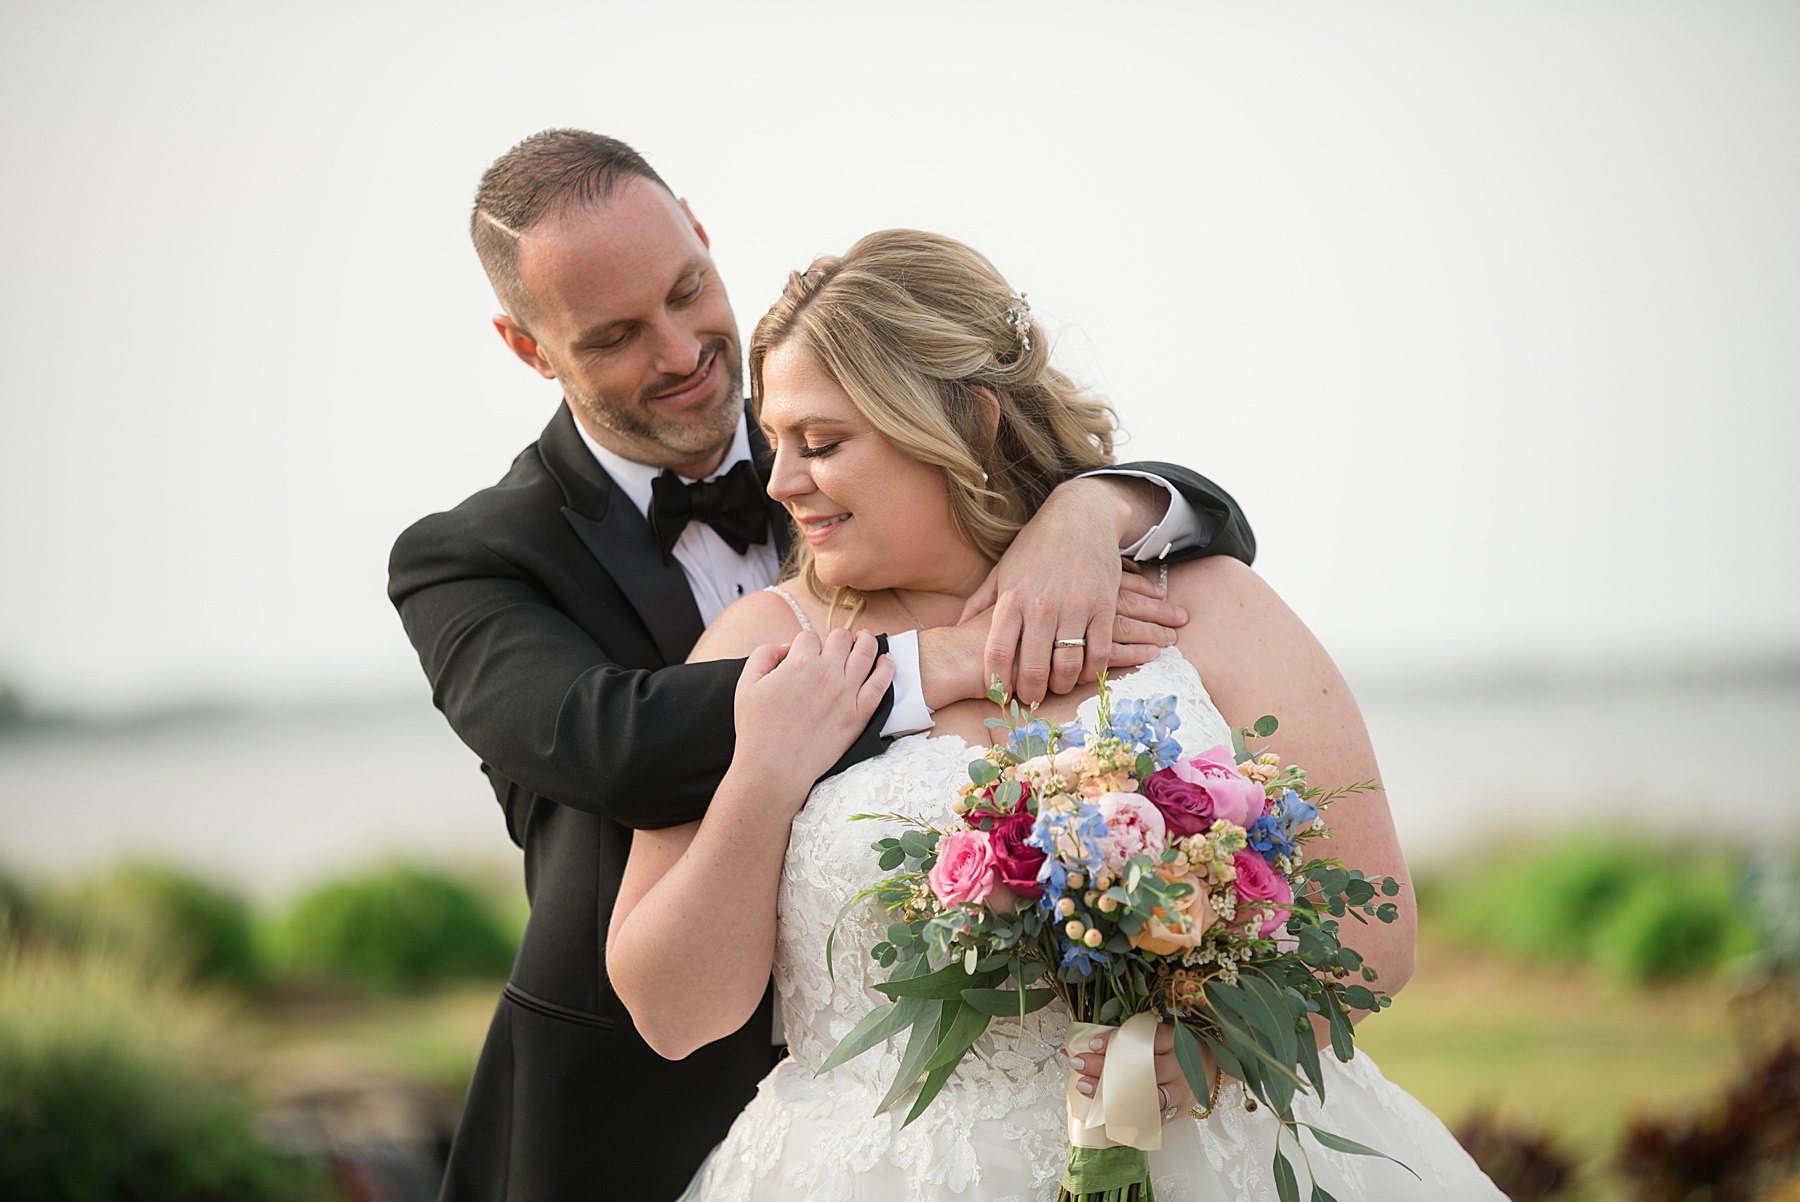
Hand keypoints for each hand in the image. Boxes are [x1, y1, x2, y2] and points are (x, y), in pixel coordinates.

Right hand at [730, 628, 894, 799]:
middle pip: (841, 638)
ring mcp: (846, 693)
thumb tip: (787, 647)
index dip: (806, 644)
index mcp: (799, 663)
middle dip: (837, 638)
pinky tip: (886, 660)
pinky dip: (886, 667)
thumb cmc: (757, 730)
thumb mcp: (747, 684)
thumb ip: (764, 655)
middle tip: (839, 644)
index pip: (809, 637)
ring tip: (865, 639)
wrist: (774, 769)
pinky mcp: (859, 714)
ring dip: (866, 641)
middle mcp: (826, 673)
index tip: (805, 654)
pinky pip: (880, 683)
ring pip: (865, 652)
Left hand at [960, 478, 1187, 702]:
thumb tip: (957, 626)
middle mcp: (1042, 605)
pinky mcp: (1103, 606)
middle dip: (1031, 693)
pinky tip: (1084, 672)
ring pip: (1068, 665)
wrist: (1081, 514)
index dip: (998, 681)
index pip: (998, 651)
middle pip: (1034, 667)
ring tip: (1057, 687)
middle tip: (1031, 700)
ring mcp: (1075, 606)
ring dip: (1062, 685)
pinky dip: (1092, 671)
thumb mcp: (1002, 568)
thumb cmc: (1036, 544)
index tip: (1000, 693)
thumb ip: (981, 601)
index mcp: (1012, 598)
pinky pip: (1099, 652)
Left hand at [1065, 1023, 1199, 1123]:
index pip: (1144, 1039)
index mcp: (1175, 1041)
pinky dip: (1127, 1117)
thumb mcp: (1161, 1034)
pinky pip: (1150, 1118)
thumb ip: (1128, 1036)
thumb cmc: (1180, 1048)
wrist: (1212, 1069)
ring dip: (1111, 1093)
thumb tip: (1080, 1041)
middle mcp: (1179, 1067)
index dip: (1116, 1041)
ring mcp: (1180, 1092)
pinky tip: (1104, 1114)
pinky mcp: (1178, 1111)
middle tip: (1079, 1064)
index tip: (1092, 1044)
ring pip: (1143, 1095)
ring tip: (1086, 1088)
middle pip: (1140, 1068)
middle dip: (1106, 1067)